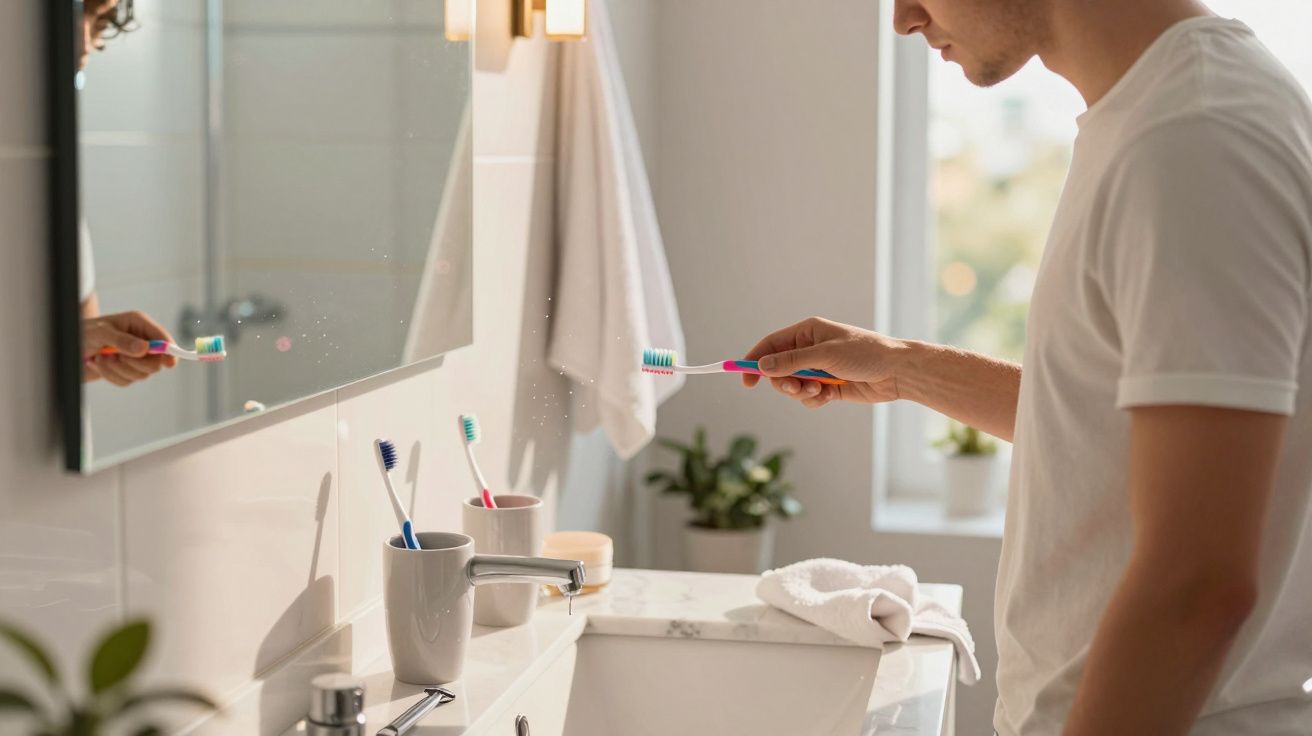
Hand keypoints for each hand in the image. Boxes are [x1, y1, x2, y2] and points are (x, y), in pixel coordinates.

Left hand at [82, 310, 177, 385]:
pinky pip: (127, 381)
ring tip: (101, 358)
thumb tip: (144, 349)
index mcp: (139, 324)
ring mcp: (134, 357)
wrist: (66, 348)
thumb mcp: (100, 333)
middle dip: (134, 363)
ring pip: (141, 374)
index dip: (169, 351)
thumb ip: (122, 341)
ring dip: (118, 369)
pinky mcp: (126, 370)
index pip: (163, 339)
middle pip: (156, 362)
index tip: (169, 363)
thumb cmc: (83, 333)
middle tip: (117, 356)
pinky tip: (100, 364)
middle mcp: (141, 340)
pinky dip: (111, 375)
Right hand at [742, 317, 908, 408]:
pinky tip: (829, 396)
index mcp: (807, 332)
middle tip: (793, 388)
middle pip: (778, 369)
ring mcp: (818, 369)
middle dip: (783, 382)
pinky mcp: (828, 387)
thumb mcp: (825, 355)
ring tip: (820, 391)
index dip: (754, 360)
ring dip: (802, 392)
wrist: (896, 372)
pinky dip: (814, 400)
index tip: (744, 380)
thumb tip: (762, 366)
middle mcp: (810, 349)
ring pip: (792, 386)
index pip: (771, 345)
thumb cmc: (865, 354)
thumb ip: (791, 361)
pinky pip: (808, 397)